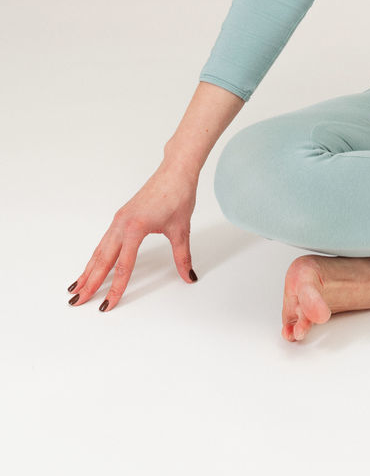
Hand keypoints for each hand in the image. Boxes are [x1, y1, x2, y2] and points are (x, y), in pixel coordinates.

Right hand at [67, 165, 198, 311]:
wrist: (176, 171)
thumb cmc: (178, 195)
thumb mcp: (181, 229)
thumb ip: (183, 256)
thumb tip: (189, 276)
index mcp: (135, 228)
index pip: (123, 266)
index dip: (115, 288)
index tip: (107, 305)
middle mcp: (122, 224)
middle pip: (103, 260)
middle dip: (89, 283)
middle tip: (76, 302)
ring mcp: (119, 220)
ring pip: (100, 250)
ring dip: (87, 270)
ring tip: (75, 287)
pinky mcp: (121, 217)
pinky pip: (104, 241)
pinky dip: (96, 256)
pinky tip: (92, 265)